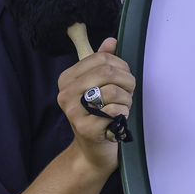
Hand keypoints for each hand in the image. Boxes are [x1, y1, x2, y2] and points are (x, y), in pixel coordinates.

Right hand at [57, 37, 134, 174]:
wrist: (93, 152)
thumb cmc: (99, 116)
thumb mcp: (99, 86)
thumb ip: (102, 63)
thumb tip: (110, 41)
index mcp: (67, 79)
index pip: (101, 58)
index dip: (121, 66)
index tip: (124, 78)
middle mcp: (65, 94)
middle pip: (107, 72)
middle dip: (127, 82)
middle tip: (128, 93)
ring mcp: (73, 112)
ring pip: (113, 91)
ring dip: (127, 100)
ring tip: (122, 108)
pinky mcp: (85, 129)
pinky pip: (114, 111)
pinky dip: (123, 114)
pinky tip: (118, 120)